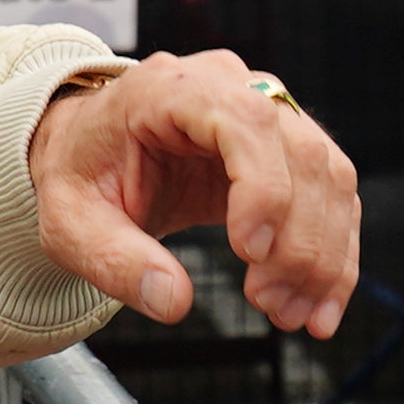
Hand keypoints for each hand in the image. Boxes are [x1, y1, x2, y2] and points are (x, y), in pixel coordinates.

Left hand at [27, 49, 359, 336]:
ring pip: (329, 178)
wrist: (89, 154)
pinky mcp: (288, 149)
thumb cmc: (79, 176)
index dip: (262, 187)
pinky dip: (334, 256)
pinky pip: (332, 198)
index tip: (250, 252)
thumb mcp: (70, 222)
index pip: (245, 122)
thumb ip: (115, 260)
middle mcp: (231, 87)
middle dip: (299, 240)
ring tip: (291, 317)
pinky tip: (317, 308)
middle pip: (300, 153)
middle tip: (270, 305)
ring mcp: (268, 111)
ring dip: (323, 256)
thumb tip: (174, 302)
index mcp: (170, 89)